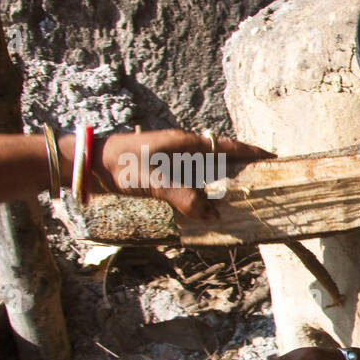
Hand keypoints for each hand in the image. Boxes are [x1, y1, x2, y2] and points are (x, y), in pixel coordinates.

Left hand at [92, 129, 270, 219]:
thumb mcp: (152, 182)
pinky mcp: (164, 172)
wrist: (87, 162)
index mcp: (185, 143)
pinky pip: (193, 181)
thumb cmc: (119, 165)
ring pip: (208, 171)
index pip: (226, 145)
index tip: (272, 158)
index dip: (250, 152)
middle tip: (263, 183)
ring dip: (223, 184)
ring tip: (241, 199)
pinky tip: (208, 207)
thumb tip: (213, 216)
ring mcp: (173, 160)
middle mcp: (182, 149)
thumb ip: (183, 197)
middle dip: (242, 169)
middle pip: (221, 158)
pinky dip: (205, 193)